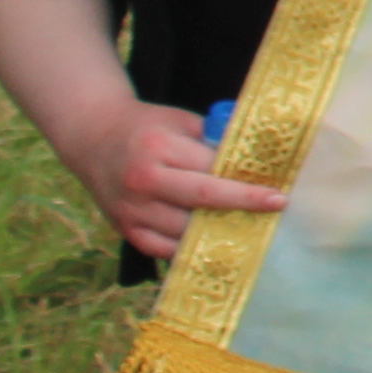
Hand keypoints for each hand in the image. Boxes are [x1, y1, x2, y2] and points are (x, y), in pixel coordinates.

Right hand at [70, 97, 287, 259]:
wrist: (94, 139)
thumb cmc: (148, 128)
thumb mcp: (182, 122)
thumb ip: (214, 140)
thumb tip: (256, 159)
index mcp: (158, 148)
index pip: (211, 169)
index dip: (246, 183)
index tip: (277, 191)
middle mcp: (142, 181)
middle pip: (201, 201)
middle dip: (242, 205)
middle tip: (276, 208)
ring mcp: (131, 210)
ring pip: (183, 231)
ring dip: (219, 232)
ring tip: (251, 229)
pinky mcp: (124, 230)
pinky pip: (162, 249)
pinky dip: (189, 250)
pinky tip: (215, 244)